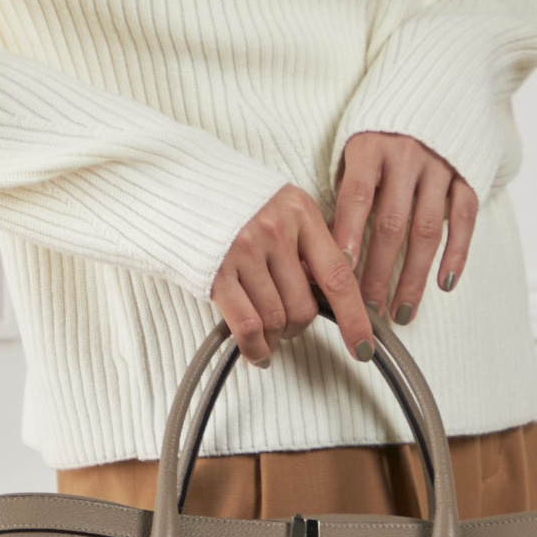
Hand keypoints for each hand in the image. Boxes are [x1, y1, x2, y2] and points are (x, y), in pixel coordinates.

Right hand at [210, 184, 373, 367]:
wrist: (173, 184)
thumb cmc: (231, 201)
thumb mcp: (280, 207)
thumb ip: (306, 245)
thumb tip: (326, 291)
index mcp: (300, 212)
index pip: (338, 275)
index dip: (355, 317)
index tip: (363, 344)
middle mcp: (275, 229)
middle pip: (304, 307)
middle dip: (298, 328)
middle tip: (288, 326)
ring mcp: (243, 250)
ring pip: (276, 319)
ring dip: (275, 337)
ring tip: (268, 334)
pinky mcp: (215, 272)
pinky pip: (247, 326)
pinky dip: (255, 348)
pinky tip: (257, 353)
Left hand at [330, 132, 478, 324]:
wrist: (433, 86)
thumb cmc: (379, 133)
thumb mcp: (351, 150)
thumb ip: (342, 193)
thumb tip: (316, 250)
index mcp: (369, 146)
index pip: (356, 196)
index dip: (349, 234)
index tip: (341, 271)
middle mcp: (407, 154)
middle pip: (391, 223)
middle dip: (378, 271)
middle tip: (367, 309)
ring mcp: (440, 165)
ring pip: (428, 229)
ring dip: (414, 275)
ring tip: (402, 310)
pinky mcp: (468, 173)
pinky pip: (465, 218)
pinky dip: (457, 253)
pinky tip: (444, 283)